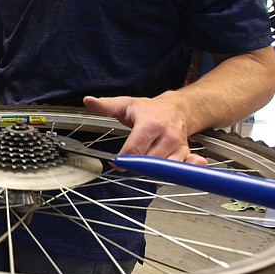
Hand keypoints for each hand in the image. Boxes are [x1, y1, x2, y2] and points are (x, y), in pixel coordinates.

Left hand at [83, 95, 207, 164]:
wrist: (176, 109)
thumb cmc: (150, 110)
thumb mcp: (126, 104)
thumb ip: (106, 105)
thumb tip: (89, 101)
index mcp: (151, 124)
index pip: (134, 150)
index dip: (122, 159)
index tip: (115, 161)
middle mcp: (167, 136)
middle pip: (147, 162)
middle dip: (135, 165)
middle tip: (129, 161)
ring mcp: (178, 146)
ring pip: (162, 169)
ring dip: (149, 171)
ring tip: (143, 162)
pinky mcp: (186, 154)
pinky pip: (185, 168)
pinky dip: (181, 172)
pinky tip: (175, 173)